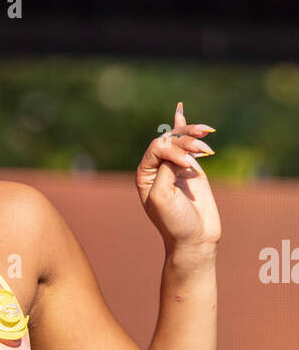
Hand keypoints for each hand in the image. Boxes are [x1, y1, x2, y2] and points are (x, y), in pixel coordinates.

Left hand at [135, 102, 220, 253]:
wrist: (195, 239)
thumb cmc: (174, 222)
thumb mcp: (161, 197)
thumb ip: (164, 170)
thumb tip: (175, 150)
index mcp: (144, 175)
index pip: (157, 148)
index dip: (173, 150)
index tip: (187, 166)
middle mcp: (156, 169)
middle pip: (169, 141)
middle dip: (186, 139)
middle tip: (202, 150)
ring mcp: (174, 168)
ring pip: (180, 141)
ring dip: (193, 135)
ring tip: (206, 131)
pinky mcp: (191, 170)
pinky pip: (188, 146)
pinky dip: (187, 130)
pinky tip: (179, 111)